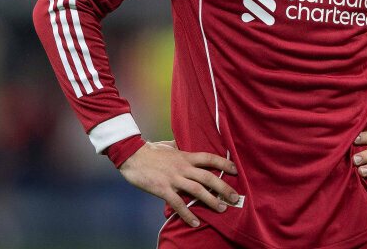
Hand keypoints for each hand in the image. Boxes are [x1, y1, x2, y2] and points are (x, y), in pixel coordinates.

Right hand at [118, 140, 239, 226]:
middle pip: (208, 177)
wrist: (131, 155)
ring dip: (211, 201)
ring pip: (197, 190)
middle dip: (223, 188)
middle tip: (235, 197)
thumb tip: (184, 143)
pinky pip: (178, 203)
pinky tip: (195, 222)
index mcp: (185, 156)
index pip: (209, 158)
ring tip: (221, 209)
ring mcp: (173, 179)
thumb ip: (179, 146)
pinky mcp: (163, 189)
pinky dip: (188, 214)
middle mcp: (183, 167)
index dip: (223, 164)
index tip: (235, 170)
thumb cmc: (150, 150)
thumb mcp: (169, 145)